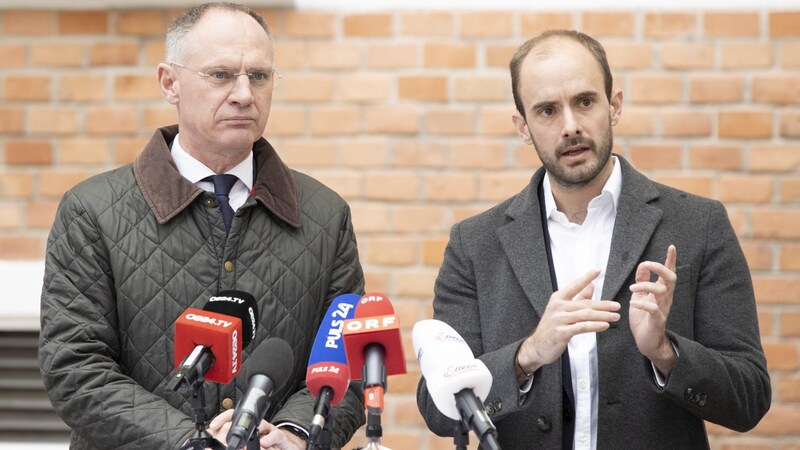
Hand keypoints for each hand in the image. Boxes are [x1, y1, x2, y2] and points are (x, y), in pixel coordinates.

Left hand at [207, 410, 306, 449]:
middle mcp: (258, 426)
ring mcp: (269, 430)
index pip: (234, 418)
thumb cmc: (268, 445)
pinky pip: (275, 435)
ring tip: (248, 441)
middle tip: (229, 434)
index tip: (213, 425)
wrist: (286, 447)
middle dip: (238, 427)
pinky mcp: (279, 436)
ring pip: (261, 426)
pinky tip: (264, 443)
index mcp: (249, 428)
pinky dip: (269, 439)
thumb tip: (219, 446)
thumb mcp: (251, 444)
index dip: (223, 419)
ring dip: (254, 434)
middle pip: (247, 420)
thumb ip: (241, 445)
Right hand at [516, 269, 620, 375]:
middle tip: (617, 306)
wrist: (537, 346)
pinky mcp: (562, 332)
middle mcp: (557, 307)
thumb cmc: (552, 327)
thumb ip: (578, 298)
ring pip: (585, 315)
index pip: (575, 285)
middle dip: (603, 304)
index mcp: (558, 298)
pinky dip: (595, 326)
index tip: (597, 269)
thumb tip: (591, 285)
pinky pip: (582, 327)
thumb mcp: (562, 310)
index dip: (586, 277)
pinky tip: (605, 326)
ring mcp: (559, 319)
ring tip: (615, 317)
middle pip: (585, 303)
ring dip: (603, 316)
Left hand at [629, 245, 677, 375]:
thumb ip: (642, 281)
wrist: (647, 341)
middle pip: (671, 278)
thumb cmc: (644, 318)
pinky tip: (633, 303)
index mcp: (661, 292)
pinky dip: (642, 303)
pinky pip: (654, 309)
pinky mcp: (657, 321)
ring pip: (662, 291)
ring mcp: (663, 309)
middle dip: (660, 267)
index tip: (671, 246)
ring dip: (646, 285)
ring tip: (632, 289)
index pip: (669, 273)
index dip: (670, 260)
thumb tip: (643, 265)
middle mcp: (665, 298)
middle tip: (645, 264)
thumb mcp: (641, 296)